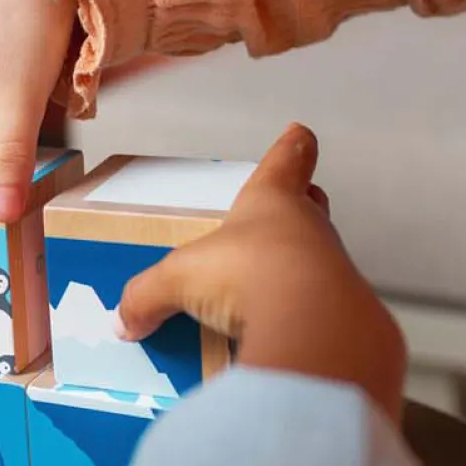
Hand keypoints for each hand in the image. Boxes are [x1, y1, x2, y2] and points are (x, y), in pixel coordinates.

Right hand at [116, 124, 406, 419]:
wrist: (308, 324)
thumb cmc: (248, 271)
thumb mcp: (179, 278)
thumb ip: (149, 295)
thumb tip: (127, 320)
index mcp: (271, 200)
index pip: (286, 159)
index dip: (290, 147)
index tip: (298, 133)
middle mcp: (307, 227)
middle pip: (312, 205)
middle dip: (299, 207)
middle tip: (278, 218)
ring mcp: (329, 269)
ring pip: (316, 257)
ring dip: (295, 268)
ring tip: (260, 289)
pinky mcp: (338, 312)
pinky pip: (313, 307)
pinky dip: (294, 315)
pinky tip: (269, 333)